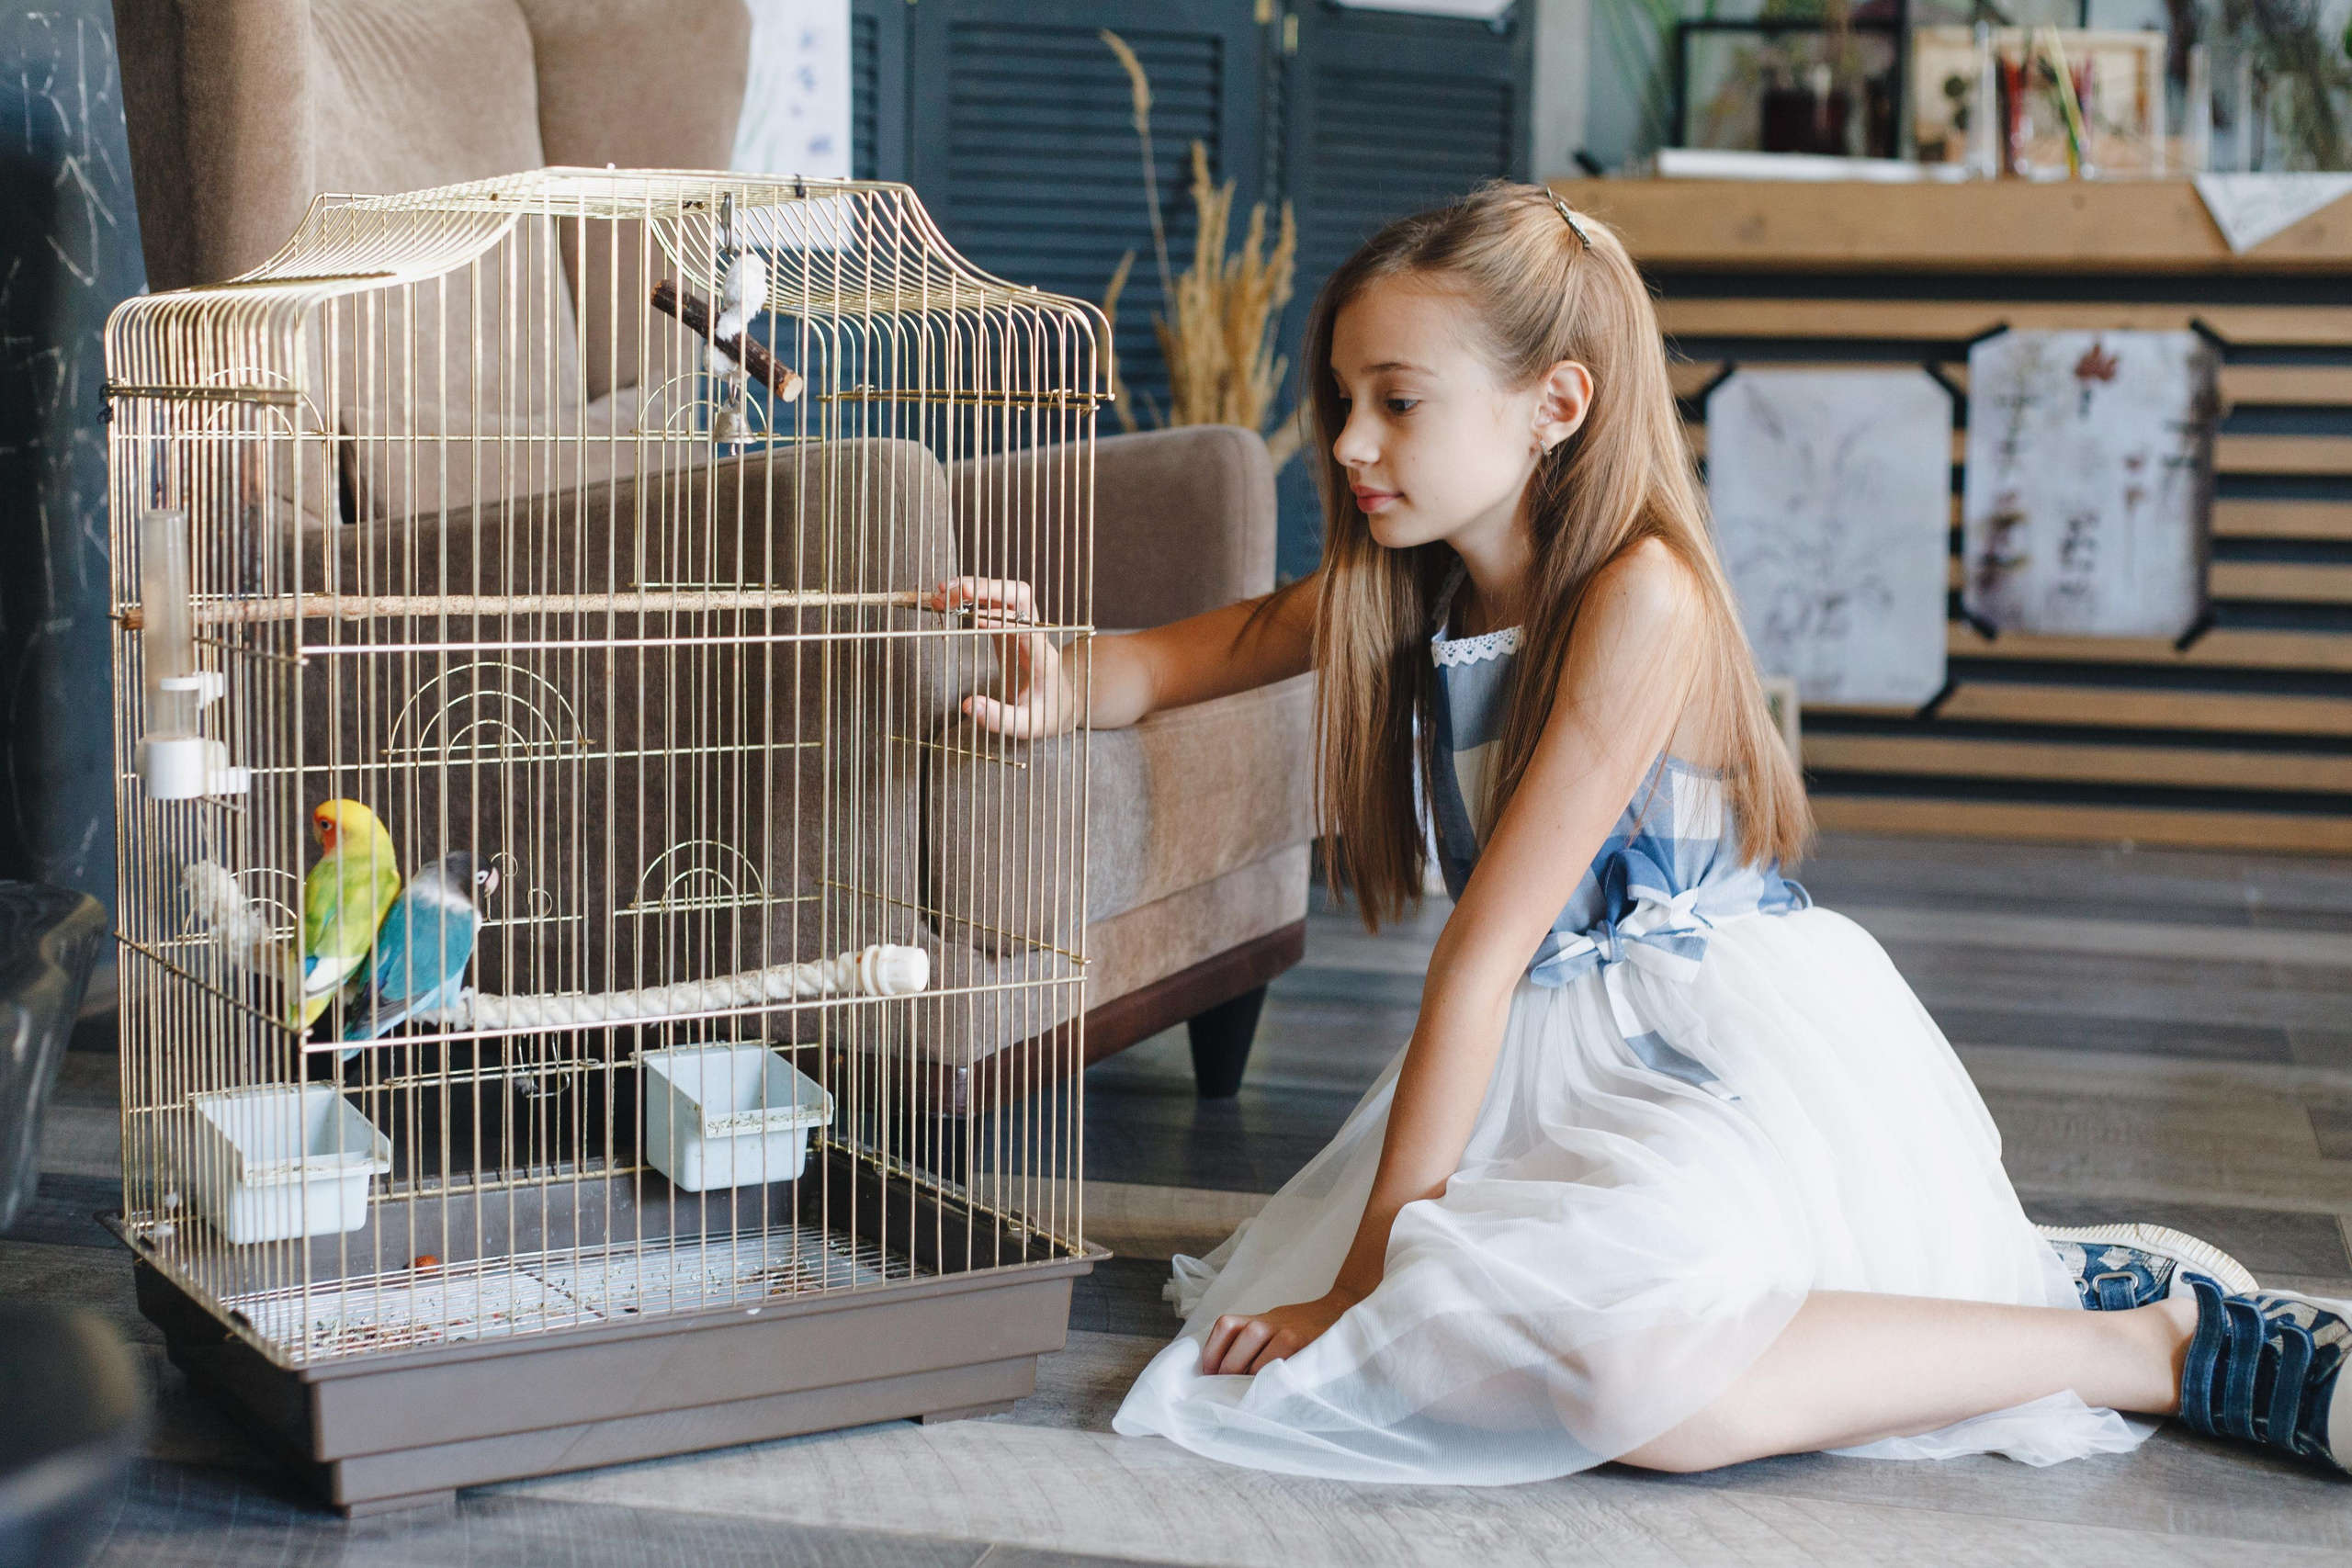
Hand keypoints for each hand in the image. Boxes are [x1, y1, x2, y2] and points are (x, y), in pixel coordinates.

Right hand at [927, 576, 1078, 737]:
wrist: (1064, 702)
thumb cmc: (1048, 713)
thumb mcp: (1027, 725)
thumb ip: (1000, 719)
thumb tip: (969, 705)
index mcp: (1041, 655)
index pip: (1026, 626)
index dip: (1001, 618)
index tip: (975, 620)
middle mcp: (1033, 634)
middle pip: (1017, 595)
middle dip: (986, 589)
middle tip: (953, 594)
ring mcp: (1020, 628)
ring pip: (1002, 594)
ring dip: (974, 589)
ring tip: (942, 595)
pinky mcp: (1007, 629)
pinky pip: (990, 605)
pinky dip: (970, 600)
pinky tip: (948, 603)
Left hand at [1199, 1285, 1362, 1376]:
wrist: (1341, 1311)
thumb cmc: (1302, 1326)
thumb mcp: (1274, 1324)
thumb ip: (1254, 1341)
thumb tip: (1224, 1369)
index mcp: (1260, 1318)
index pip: (1226, 1325)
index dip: (1212, 1350)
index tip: (1208, 1372)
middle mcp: (1272, 1321)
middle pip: (1239, 1338)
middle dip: (1228, 1367)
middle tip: (1225, 1387)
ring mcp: (1289, 1332)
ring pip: (1257, 1350)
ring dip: (1248, 1374)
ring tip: (1246, 1389)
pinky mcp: (1305, 1344)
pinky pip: (1280, 1363)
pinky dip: (1270, 1377)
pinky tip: (1268, 1388)